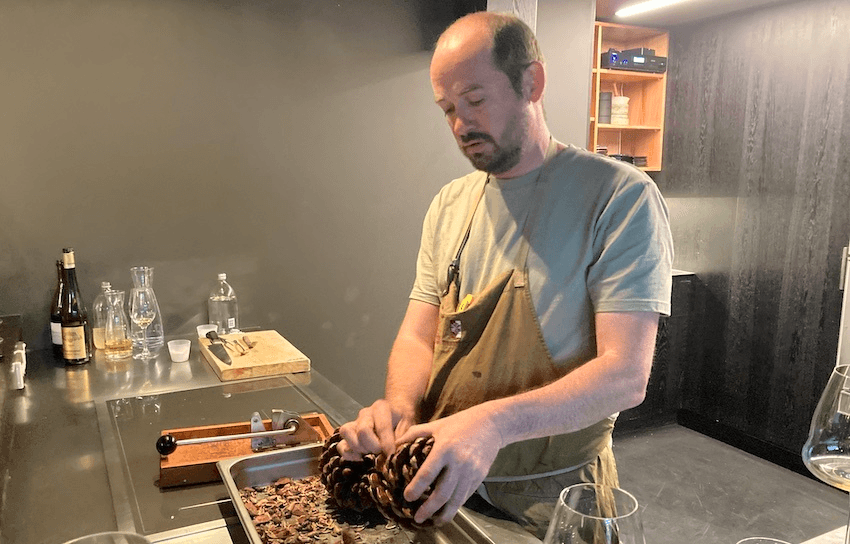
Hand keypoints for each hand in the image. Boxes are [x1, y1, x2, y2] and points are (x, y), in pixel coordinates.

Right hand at [337, 399, 413, 460]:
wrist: (395, 412)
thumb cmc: (402, 420)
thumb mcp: (409, 425)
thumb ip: (403, 438)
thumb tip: (393, 455)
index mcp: (381, 408)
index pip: (382, 427)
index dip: (387, 444)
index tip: (391, 456)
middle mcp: (365, 413)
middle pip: (362, 430)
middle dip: (373, 447)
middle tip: (382, 453)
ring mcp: (355, 422)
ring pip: (347, 432)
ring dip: (359, 448)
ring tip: (370, 453)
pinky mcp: (349, 433)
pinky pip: (341, 444)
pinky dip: (348, 454)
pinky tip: (360, 458)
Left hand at [395, 406, 503, 524]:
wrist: (491, 424)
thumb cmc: (461, 423)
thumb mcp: (436, 425)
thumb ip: (414, 433)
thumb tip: (395, 445)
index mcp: (444, 448)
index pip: (427, 473)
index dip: (416, 488)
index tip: (407, 497)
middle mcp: (458, 462)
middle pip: (442, 493)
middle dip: (429, 509)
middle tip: (418, 517)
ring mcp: (471, 471)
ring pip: (457, 499)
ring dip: (444, 514)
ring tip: (434, 521)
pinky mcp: (479, 477)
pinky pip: (466, 495)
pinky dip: (456, 505)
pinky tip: (447, 510)